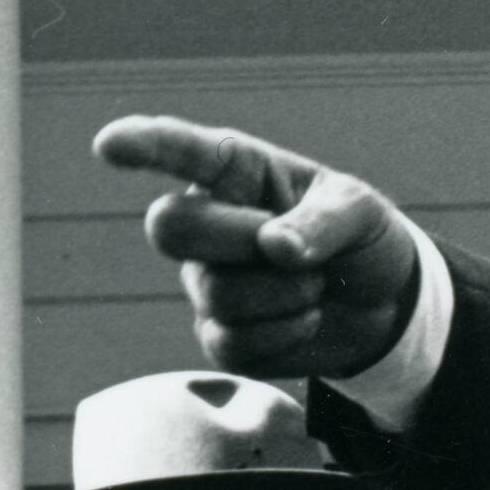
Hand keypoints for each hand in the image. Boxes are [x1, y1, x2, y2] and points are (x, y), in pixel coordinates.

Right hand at [94, 115, 419, 388]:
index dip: (142, 145)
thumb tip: (277, 247)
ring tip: (314, 283)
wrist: (380, 304)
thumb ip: (324, 220)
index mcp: (235, 170)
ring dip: (286, 293)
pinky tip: (306, 318)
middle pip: (170, 227)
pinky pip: (233, 344)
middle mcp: (205, 219)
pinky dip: (285, 335)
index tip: (109, 145)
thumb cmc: (359, 237)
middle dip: (239, 239)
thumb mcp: (361, 211)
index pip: (178, 149)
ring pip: (216, 294)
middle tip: (295, 249)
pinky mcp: (220, 335)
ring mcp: (205, 281)